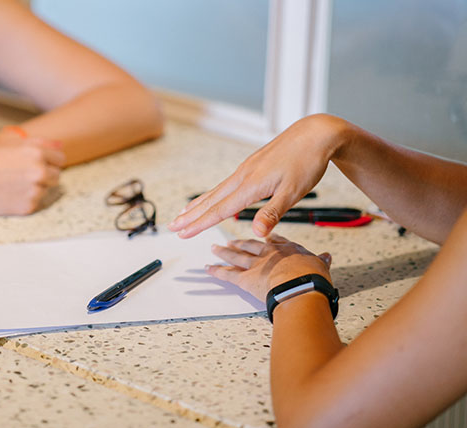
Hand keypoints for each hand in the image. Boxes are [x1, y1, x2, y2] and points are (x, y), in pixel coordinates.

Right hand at [0, 135, 64, 215]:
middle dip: (45, 175)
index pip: (60, 158)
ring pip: (46, 189)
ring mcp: (35, 190)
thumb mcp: (9, 144)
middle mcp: (39, 171)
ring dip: (35, 187)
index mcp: (36, 152)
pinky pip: (35, 202)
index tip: (37, 163)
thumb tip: (61, 145)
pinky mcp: (28, 206)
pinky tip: (9, 194)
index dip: (49, 160)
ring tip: (13, 184)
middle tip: (22, 175)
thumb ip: (39, 143)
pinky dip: (26, 199)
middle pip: (56, 175)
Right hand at [169, 114, 349, 237]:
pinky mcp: (251, 166)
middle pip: (211, 200)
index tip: (182, 233)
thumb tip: (256, 234)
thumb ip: (272, 213)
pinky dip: (212, 194)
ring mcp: (245, 169)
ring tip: (183, 213)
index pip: (219, 209)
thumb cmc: (307, 162)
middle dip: (190, 215)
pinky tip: (212, 197)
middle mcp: (243, 176)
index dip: (199, 223)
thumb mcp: (294, 191)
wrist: (315, 133)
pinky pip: (225, 184)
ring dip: (198, 204)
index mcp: (251, 185)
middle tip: (171, 226)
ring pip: (216, 191)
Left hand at [206, 234, 331, 300]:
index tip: (263, 236)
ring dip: (224, 253)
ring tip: (215, 249)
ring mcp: (255, 265)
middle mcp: (269, 254)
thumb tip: (327, 257)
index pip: (276, 241)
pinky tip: (208, 268)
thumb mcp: (321, 266)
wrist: (301, 287)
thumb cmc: (313, 279)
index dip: (268, 238)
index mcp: (288, 250)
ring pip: (236, 256)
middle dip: (240, 243)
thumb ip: (321, 261)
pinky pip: (227, 274)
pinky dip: (216, 271)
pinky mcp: (245, 279)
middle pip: (251, 246)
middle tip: (231, 241)